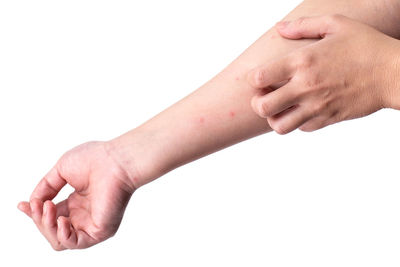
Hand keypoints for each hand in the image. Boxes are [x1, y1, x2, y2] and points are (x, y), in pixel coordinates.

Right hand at [17, 141, 136, 249]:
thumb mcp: (61, 171)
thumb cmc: (95, 159)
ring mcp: (92, 224)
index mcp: (77, 202)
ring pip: (59, 240)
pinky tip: (62, 219)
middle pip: (52, 230)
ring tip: (49, 207)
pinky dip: (62, 235)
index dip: (34, 212)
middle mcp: (84, 215)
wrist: (116, 160)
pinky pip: (75, 243)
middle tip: (40, 204)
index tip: (21, 205)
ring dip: (47, 226)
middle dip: (39, 219)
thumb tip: (33, 202)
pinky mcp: (100, 230)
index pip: (50, 216)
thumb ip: (45, 188)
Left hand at [248, 15, 399, 133]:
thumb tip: (279, 28)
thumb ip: (303, 25)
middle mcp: (305, 87)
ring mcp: (316, 106)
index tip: (260, 77)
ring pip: (279, 126)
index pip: (259, 78)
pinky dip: (297, 122)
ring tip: (281, 108)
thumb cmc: (366, 45)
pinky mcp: (328, 119)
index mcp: (302, 61)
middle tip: (265, 97)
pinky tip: (303, 110)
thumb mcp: (336, 24)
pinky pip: (301, 129)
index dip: (254, 79)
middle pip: (262, 107)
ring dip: (274, 118)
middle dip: (258, 103)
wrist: (394, 73)